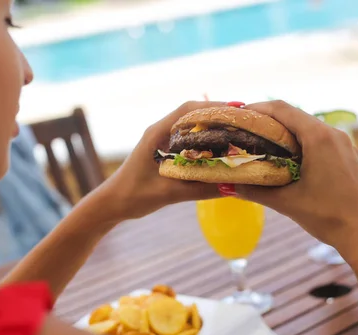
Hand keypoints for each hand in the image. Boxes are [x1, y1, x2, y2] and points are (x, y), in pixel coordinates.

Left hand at [98, 101, 228, 219]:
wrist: (111, 205)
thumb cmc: (132, 196)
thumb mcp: (168, 193)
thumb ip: (199, 189)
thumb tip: (232, 186)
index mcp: (156, 134)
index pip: (189, 110)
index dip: (214, 107)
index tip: (238, 110)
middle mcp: (159, 132)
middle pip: (193, 115)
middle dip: (219, 116)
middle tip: (245, 123)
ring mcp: (161, 141)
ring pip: (191, 128)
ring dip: (213, 129)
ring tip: (239, 134)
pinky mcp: (163, 152)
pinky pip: (188, 141)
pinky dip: (205, 142)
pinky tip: (221, 151)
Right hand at [234, 100, 357, 257]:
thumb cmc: (329, 217)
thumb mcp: (286, 203)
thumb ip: (255, 191)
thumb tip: (228, 186)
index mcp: (319, 138)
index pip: (282, 110)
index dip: (257, 109)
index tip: (238, 115)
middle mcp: (334, 134)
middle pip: (295, 117)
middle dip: (268, 121)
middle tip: (244, 131)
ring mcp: (344, 145)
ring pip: (308, 128)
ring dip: (284, 133)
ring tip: (261, 145)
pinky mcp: (348, 156)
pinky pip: (320, 141)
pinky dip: (300, 144)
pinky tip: (287, 160)